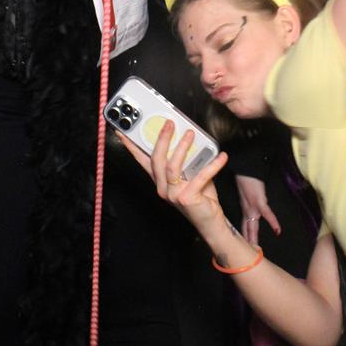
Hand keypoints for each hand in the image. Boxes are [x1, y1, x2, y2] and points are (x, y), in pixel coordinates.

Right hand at [116, 120, 228, 238]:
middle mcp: (162, 188)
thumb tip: (190, 136)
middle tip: (170, 124)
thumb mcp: (191, 175)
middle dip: (162, 139)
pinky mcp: (187, 199)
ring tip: (191, 134)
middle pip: (156, 160)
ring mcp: (173, 195)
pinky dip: (212, 165)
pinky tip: (222, 157)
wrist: (210, 222)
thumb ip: (188, 160)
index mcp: (160, 181)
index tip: (123, 132)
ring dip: (182, 147)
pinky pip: (200, 177)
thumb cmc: (201, 196)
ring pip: (172, 167)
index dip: (132, 147)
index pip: (143, 161)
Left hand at [236, 175, 280, 244]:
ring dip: (254, 238)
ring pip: (253, 226)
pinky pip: (267, 213)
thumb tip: (253, 208)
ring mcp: (253, 207)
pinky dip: (273, 222)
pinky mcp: (260, 201)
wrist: (245, 170)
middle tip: (248, 256)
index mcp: (245, 210)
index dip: (244, 238)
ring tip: (257, 250)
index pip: (244, 227)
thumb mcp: (246, 194)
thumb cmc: (247, 179)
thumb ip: (249, 202)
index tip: (244, 248)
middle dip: (248, 243)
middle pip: (248, 230)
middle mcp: (248, 211)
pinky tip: (278, 230)